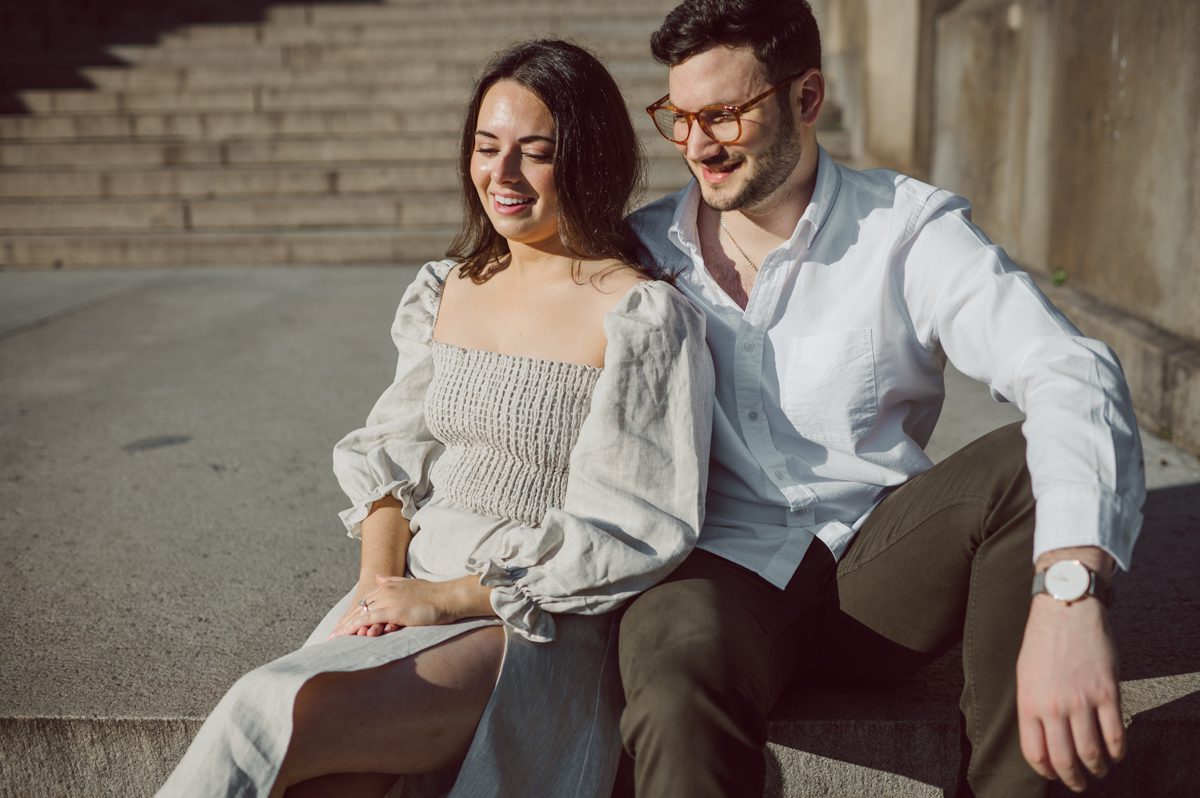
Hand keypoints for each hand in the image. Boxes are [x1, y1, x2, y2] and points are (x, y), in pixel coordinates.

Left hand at [328, 576, 459, 638]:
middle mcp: (384, 591)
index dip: (352, 614)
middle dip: (344, 623)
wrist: (447, 598)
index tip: (342, 625)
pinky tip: (346, 635)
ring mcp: (387, 600)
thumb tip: (379, 579)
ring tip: (333, 638)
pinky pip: (367, 619)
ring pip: (359, 614)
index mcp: (388, 586)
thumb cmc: (433, 594)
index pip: (364, 601)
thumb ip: (393, 582)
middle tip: (331, 635)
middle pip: (358, 608)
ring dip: (345, 627)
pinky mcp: (392, 610)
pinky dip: (355, 627)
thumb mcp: (410, 585)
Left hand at [1016, 594, 1123, 791]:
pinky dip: (1117, 751)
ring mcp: (1082, 701)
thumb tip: (1042, 737)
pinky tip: (1115, 753)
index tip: (1053, 774)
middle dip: (1073, 779)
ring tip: (1098, 770)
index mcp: (1029, 702)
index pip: (1035, 752)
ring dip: (1097, 768)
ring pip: (1092, 752)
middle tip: (1079, 783)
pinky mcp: (1107, 693)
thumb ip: (1033, 706)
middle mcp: (1054, 706)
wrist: (1066, 610)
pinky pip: (1115, 734)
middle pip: (1064, 760)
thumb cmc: (1043, 641)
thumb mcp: (1026, 674)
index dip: (1046, 770)